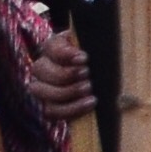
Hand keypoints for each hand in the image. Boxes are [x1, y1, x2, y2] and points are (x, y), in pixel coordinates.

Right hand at [14, 9, 97, 134]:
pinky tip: (88, 103)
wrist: (110, 86)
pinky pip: (51, 111)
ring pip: (40, 90)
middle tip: (87, 74)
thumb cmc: (106, 62)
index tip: (84, 58)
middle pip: (40, 68)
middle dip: (64, 73)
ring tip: (89, 89)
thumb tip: (86, 42)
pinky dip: (70, 109)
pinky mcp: (49, 106)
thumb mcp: (103, 49)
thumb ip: (96, 41)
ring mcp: (42, 87)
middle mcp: (44, 66)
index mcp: (56, 48)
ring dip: (66, 92)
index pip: (50, 46)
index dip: (64, 53)